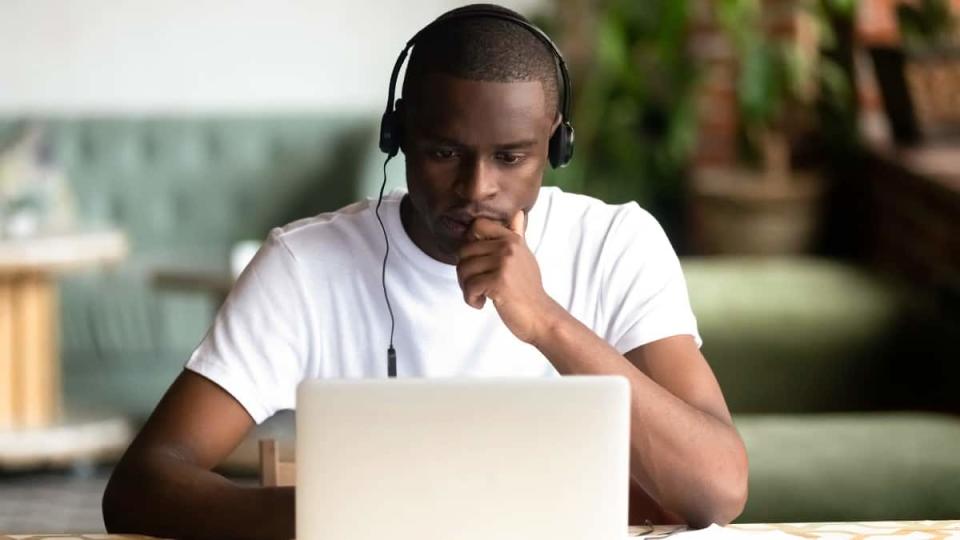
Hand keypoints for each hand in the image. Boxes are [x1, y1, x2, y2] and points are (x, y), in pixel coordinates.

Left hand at [455, 211, 564, 343]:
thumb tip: (517, 213)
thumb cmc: (528, 288)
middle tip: (475, 285)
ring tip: (480, 295)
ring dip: (466, 287)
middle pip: (464, 250)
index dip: (469, 242)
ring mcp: (504, 264)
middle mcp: (508, 247)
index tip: (476, 260)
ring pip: (463, 269)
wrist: (540, 315)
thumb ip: (517, 235)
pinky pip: (469, 287)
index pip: (478, 225)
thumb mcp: (525, 256)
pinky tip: (482, 303)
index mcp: (512, 239)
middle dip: (463, 271)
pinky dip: (471, 299)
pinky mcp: (499, 282)